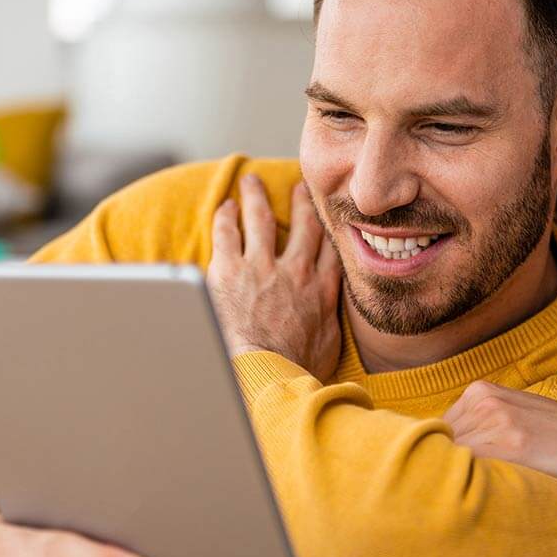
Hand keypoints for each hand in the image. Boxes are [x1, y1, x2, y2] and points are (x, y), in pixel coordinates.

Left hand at [207, 174, 342, 382]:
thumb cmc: (296, 369)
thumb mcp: (329, 344)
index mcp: (321, 289)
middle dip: (302, 201)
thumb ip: (329, 321)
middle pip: (303, 224)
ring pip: (262, 219)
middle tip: (300, 185)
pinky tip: (226, 206)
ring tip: (252, 182)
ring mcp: (261, 267)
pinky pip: (228, 233)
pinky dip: (227, 217)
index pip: (330, 246)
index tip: (328, 210)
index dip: (330, 224)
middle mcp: (295, 271)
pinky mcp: (230, 270)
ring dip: (257, 197)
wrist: (266, 374)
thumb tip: (330, 316)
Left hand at [443, 382, 556, 499]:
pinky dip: (470, 490)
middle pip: (437, 446)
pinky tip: (484, 504)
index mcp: (481, 392)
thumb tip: (440, 458)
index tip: (439, 484)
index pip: (434, 433)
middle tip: (451, 501)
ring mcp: (497, 421)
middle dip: (441, 474)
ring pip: (449, 460)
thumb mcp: (516, 419)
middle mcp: (484, 402)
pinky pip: (471, 472)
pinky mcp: (513, 446)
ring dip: (454, 485)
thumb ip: (480, 429)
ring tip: (472, 505)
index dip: (436, 462)